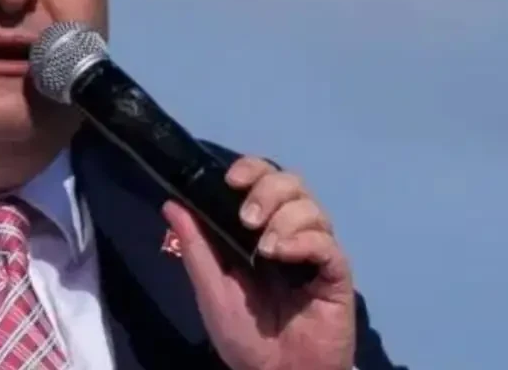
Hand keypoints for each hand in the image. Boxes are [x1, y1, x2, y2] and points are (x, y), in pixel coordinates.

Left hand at [162, 157, 354, 369]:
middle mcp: (290, 234)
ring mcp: (315, 252)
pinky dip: (303, 240)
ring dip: (283, 218)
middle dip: (267, 189)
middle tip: (247, 218)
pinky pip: (327, 242)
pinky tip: (281, 255)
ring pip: (311, 207)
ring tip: (264, 249)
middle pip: (291, 183)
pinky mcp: (336, 274)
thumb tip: (171, 203)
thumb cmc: (245, 338)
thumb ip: (195, 246)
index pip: (263, 181)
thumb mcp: (211, 290)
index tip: (231, 180)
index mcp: (259, 232)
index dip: (251, 169)